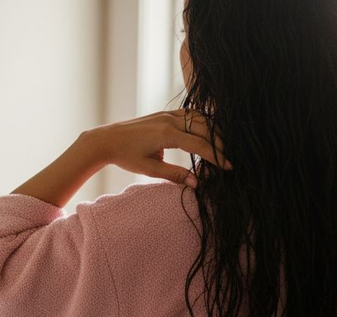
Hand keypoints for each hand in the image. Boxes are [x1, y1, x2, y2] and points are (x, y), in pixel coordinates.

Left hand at [83, 110, 230, 187]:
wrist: (107, 139)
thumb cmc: (126, 156)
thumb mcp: (149, 169)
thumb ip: (174, 174)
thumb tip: (196, 183)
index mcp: (166, 134)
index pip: (199, 145)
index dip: (216, 157)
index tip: (228, 167)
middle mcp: (170, 120)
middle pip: (205, 129)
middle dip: (220, 144)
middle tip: (229, 158)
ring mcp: (168, 114)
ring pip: (200, 118)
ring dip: (213, 131)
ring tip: (223, 147)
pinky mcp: (166, 113)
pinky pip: (191, 114)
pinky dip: (203, 122)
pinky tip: (210, 132)